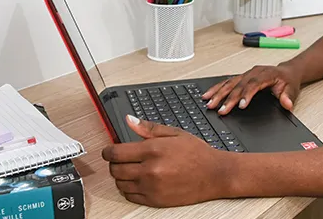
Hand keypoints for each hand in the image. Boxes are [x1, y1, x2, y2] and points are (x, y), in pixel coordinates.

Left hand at [101, 115, 232, 206]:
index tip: (109, 150)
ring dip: (121, 177)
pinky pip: (130, 196)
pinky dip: (129, 189)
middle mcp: (149, 170)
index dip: (108, 151)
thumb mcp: (174, 134)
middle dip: (114, 163)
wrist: (214, 175)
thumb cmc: (197, 154)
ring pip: (120, 184)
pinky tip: (138, 181)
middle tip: (121, 159)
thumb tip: (130, 120)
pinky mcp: (155, 200)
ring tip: (131, 170)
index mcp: (152, 150)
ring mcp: (151, 187)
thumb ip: (148, 128)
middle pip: (115, 169)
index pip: (115, 153)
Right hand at [202, 64, 301, 115]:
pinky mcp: (241, 77)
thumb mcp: (293, 89)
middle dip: (228, 98)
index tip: (241, 105)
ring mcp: (246, 74)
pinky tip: (208, 95)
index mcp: (266, 74)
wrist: (287, 72)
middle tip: (220, 109)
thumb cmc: (288, 81)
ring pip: (230, 82)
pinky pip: (227, 82)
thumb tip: (287, 104)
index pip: (254, 84)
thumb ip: (289, 97)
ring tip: (208, 102)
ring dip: (218, 93)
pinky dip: (217, 89)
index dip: (246, 94)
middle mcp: (254, 72)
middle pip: (238, 84)